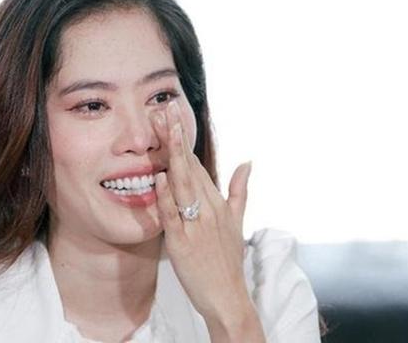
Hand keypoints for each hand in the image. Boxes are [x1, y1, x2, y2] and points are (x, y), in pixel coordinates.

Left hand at [151, 101, 264, 340]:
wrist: (229, 296)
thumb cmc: (229, 259)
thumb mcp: (238, 220)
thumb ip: (239, 190)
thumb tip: (248, 161)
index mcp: (217, 202)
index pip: (197, 164)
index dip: (183, 139)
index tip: (172, 116)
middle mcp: (208, 209)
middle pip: (188, 167)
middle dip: (175, 137)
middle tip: (162, 109)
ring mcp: (196, 225)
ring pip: (183, 185)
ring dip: (171, 156)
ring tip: (161, 130)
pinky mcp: (183, 244)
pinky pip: (174, 217)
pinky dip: (167, 197)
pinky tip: (160, 177)